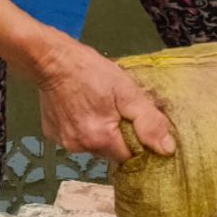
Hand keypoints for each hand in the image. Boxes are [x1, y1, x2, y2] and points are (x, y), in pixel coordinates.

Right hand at [34, 34, 175, 164]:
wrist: (50, 59)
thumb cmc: (90, 70)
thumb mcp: (126, 90)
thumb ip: (149, 121)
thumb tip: (167, 150)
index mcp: (100, 139)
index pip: (129, 157)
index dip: (136, 141)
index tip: (134, 122)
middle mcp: (80, 148)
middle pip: (110, 152)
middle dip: (117, 135)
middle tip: (115, 108)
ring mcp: (63, 142)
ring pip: (93, 145)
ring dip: (99, 131)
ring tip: (96, 105)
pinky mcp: (51, 134)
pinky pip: (75, 137)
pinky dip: (81, 127)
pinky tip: (79, 107)